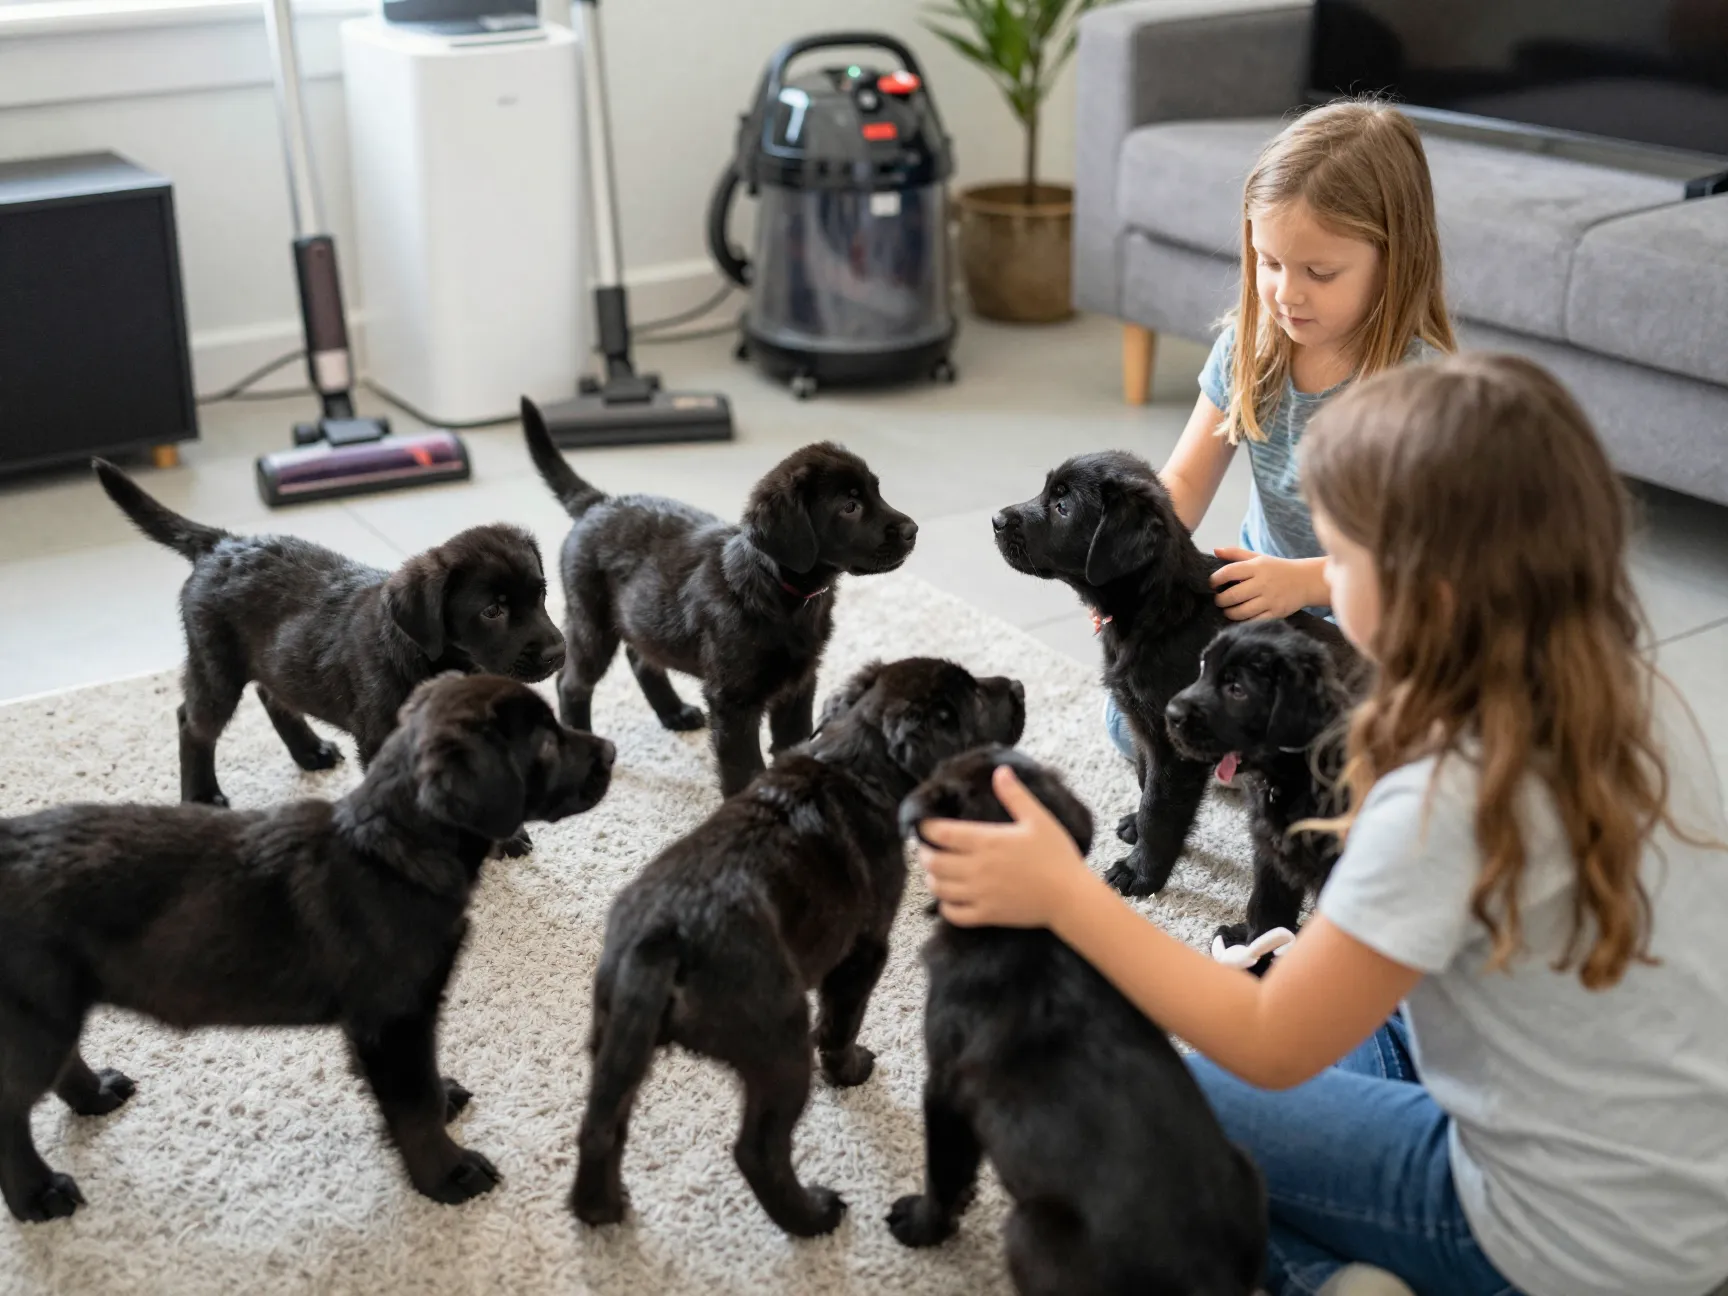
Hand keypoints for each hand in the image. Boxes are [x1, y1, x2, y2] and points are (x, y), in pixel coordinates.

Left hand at [917, 765, 1094, 928]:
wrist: (1070, 897)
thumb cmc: (1056, 855)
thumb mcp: (1038, 819)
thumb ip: (1015, 795)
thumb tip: (1000, 770)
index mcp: (987, 842)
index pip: (942, 833)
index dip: (926, 828)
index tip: (924, 825)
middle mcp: (977, 868)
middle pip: (933, 861)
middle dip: (924, 853)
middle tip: (927, 847)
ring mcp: (980, 894)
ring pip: (939, 888)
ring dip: (932, 877)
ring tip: (936, 870)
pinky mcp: (986, 915)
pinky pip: (953, 914)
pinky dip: (945, 906)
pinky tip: (949, 897)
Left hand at [1210, 547, 1321, 620]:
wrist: (1306, 581)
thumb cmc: (1277, 569)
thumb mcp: (1258, 557)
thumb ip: (1236, 553)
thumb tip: (1215, 550)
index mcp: (1257, 567)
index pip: (1229, 572)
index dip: (1215, 579)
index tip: (1212, 584)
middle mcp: (1263, 583)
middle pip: (1232, 595)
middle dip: (1220, 600)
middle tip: (1218, 600)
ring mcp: (1270, 599)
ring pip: (1241, 611)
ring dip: (1229, 612)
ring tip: (1227, 609)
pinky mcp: (1276, 613)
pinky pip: (1254, 621)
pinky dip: (1243, 621)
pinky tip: (1241, 616)